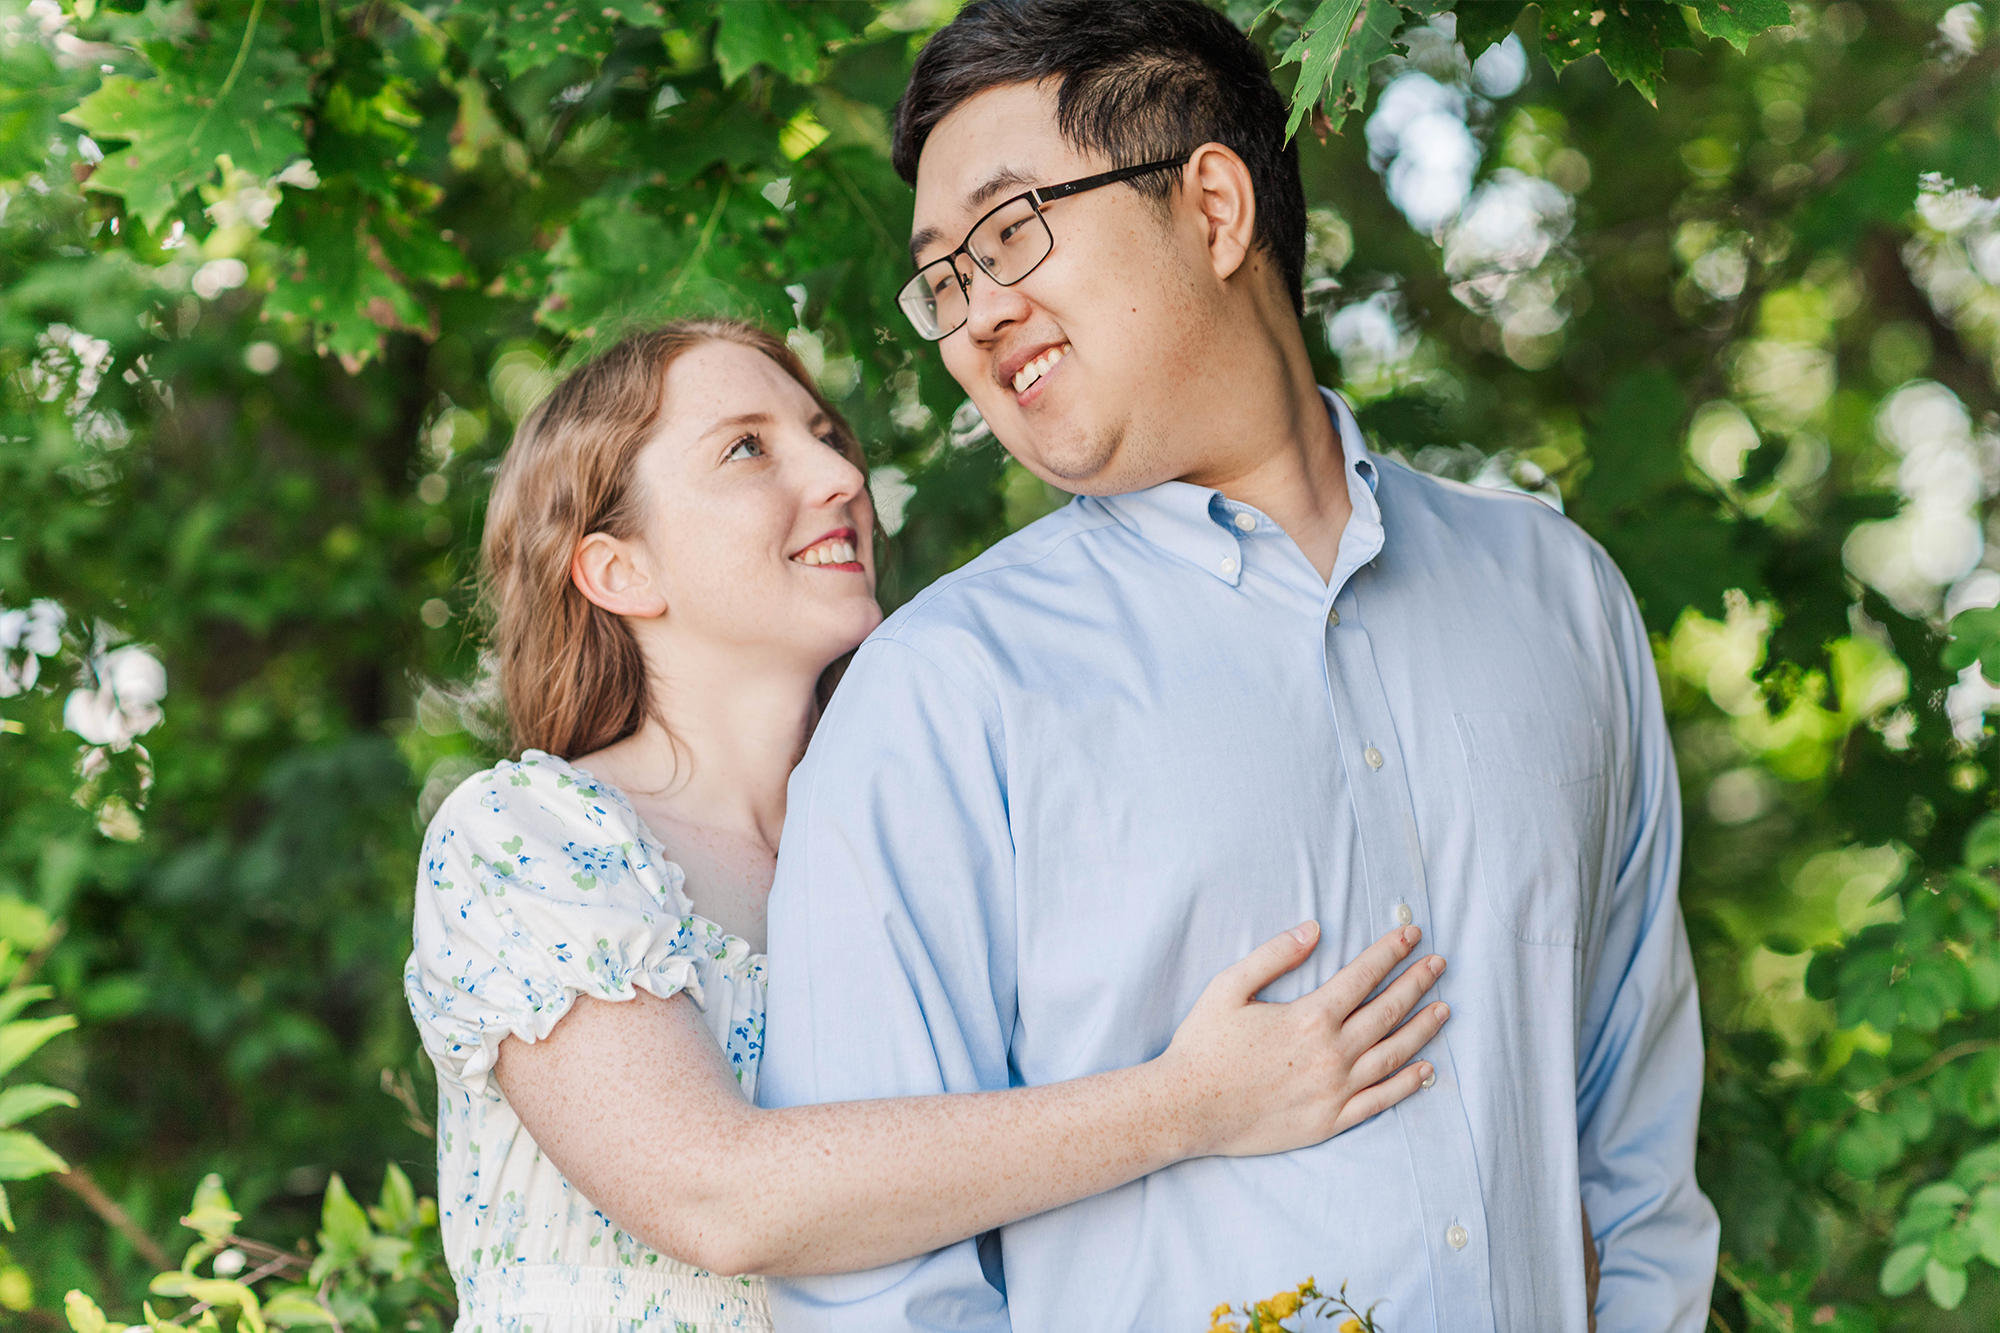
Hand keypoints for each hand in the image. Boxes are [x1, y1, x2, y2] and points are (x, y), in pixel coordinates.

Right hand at [1156, 921, 1448, 1158]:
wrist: (1186, 1109)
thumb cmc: (1203, 1045)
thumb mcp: (1229, 987)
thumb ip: (1274, 955)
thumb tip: (1313, 930)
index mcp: (1310, 1017)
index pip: (1363, 976)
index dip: (1390, 952)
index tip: (1412, 935)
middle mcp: (1331, 1054)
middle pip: (1387, 1011)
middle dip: (1416, 982)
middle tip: (1438, 963)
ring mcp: (1335, 1090)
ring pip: (1393, 1055)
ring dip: (1422, 1029)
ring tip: (1444, 1008)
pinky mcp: (1330, 1121)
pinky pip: (1380, 1100)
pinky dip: (1406, 1084)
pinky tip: (1425, 1069)